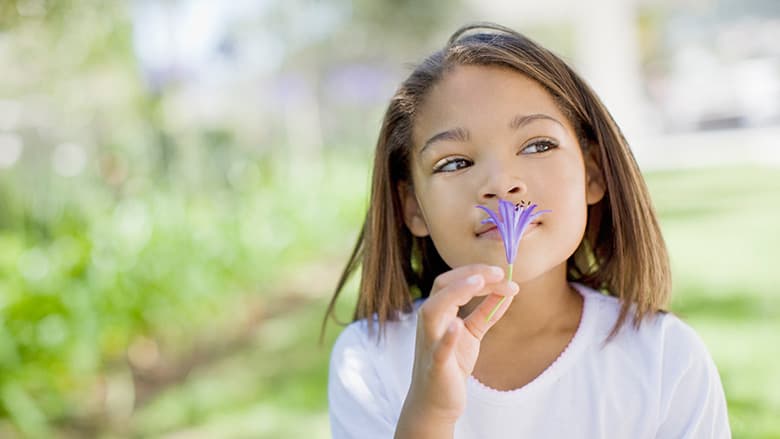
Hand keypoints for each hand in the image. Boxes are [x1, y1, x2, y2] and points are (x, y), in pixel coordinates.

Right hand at [400, 264, 518, 424]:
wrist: (436, 402)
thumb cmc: (451, 364)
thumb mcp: (472, 332)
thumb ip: (487, 311)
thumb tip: (509, 289)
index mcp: (439, 312)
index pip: (453, 281)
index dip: (476, 272)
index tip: (502, 271)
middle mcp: (430, 322)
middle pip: (442, 287)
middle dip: (469, 274)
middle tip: (499, 272)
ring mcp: (430, 343)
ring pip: (433, 310)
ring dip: (456, 293)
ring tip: (479, 282)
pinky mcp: (436, 366)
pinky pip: (439, 349)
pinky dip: (447, 336)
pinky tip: (458, 325)